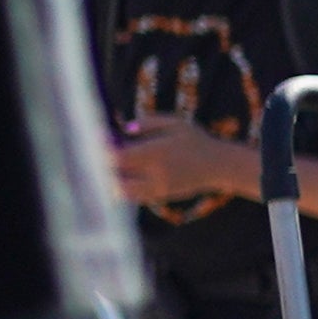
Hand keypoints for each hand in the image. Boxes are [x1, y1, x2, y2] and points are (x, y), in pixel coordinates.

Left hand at [110, 118, 252, 211]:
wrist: (218, 167)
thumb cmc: (196, 140)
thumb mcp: (176, 123)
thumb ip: (149, 122)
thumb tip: (124, 129)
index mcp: (157, 153)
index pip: (119, 156)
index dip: (103, 148)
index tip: (98, 137)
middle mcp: (155, 174)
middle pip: (116, 176)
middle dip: (104, 164)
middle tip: (101, 151)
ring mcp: (157, 188)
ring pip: (122, 190)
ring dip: (112, 178)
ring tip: (113, 165)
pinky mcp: (160, 196)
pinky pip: (133, 196)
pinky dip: (123, 186)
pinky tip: (124, 174)